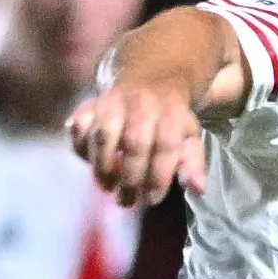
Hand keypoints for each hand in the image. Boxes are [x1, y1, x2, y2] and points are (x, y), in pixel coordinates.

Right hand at [66, 78, 207, 209]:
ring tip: (108, 186)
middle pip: (134, 143)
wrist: (151, 79)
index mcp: (171, 112)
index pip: (166, 145)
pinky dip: (80, 148)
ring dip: (103, 168)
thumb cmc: (170, 119)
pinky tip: (89, 162)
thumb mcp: (188, 137)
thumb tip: (197, 189)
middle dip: (130, 178)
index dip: (158, 177)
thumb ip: (192, 163)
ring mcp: (113, 101)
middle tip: (126, 200)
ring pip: (103, 136)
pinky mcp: (91, 103)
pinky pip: (80, 126)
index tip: (151, 199)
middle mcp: (142, 104)